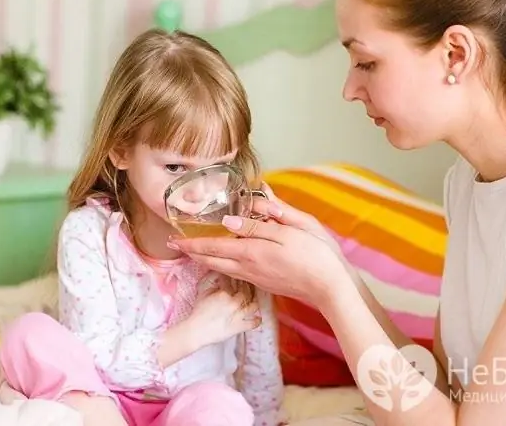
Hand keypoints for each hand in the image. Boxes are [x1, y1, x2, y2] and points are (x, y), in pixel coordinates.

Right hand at [158, 287, 259, 367]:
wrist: (196, 331)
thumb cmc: (198, 311)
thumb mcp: (202, 291)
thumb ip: (211, 279)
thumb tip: (218, 271)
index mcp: (224, 292)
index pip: (235, 281)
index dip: (238, 278)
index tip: (240, 278)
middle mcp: (233, 302)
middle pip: (247, 291)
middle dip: (248, 288)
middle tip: (248, 287)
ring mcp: (238, 314)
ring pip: (253, 305)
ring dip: (254, 303)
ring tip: (253, 301)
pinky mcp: (239, 327)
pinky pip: (253, 323)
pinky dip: (257, 320)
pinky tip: (257, 317)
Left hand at [170, 197, 351, 304]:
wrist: (331, 286)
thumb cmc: (315, 253)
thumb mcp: (289, 230)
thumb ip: (259, 223)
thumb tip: (230, 218)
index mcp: (252, 252)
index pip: (213, 247)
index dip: (192, 243)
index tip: (175, 239)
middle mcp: (249, 268)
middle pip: (213, 261)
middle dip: (193, 253)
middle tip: (177, 245)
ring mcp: (257, 278)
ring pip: (223, 269)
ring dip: (206, 260)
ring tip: (195, 252)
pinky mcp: (266, 283)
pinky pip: (235, 273)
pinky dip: (222, 265)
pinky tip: (224, 261)